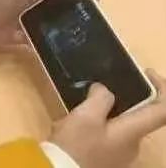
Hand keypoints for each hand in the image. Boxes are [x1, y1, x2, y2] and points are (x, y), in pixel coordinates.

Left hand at [0, 0, 99, 46]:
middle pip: (78, 6)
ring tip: (86, 44)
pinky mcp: (36, 38)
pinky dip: (61, 48)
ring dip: (78, 33)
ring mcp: (45, 21)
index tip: (94, 0)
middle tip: (94, 28)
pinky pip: (54, 43)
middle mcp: (51, 2)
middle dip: (88, 15)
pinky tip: (69, 55)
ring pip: (70, 26)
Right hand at [50, 71, 165, 167]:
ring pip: (120, 123)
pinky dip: (96, 123)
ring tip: (78, 107)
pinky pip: (108, 133)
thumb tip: (104, 90)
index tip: (147, 73)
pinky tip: (74, 124)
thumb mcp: (86, 116)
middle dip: (122, 98)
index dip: (162, 88)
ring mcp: (121, 153)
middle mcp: (132, 143)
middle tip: (97, 88)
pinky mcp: (108, 157)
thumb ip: (100, 97)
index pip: (162, 110)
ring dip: (104, 111)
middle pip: (139, 115)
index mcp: (132, 132)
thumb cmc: (76, 145)